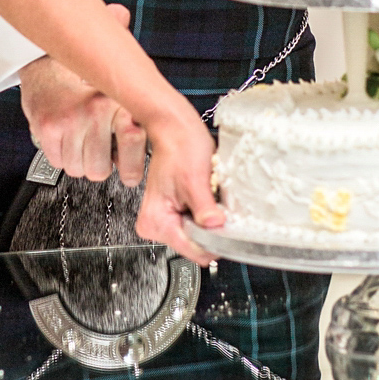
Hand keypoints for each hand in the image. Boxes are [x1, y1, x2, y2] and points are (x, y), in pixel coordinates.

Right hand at [20, 5, 148, 184]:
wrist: (38, 62)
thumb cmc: (78, 67)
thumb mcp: (110, 62)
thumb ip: (128, 56)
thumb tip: (124, 19)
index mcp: (113, 97)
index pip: (133, 143)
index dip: (134, 161)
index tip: (131, 163)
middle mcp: (92, 110)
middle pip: (102, 168)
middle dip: (103, 163)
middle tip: (102, 149)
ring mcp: (67, 123)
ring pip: (80, 169)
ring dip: (82, 160)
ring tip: (84, 141)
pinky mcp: (46, 131)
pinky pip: (59, 162)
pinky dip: (62, 156)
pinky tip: (68, 139)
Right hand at [134, 103, 221, 264]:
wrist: (174, 128)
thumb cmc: (179, 146)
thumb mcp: (195, 179)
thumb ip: (204, 209)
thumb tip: (217, 229)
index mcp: (156, 221)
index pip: (194, 251)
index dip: (213, 239)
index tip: (223, 222)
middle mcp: (155, 225)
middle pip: (196, 244)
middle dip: (210, 225)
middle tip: (211, 199)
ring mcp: (164, 220)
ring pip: (198, 234)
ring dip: (208, 217)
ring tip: (206, 192)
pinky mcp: (172, 214)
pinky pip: (196, 224)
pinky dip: (205, 211)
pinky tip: (204, 194)